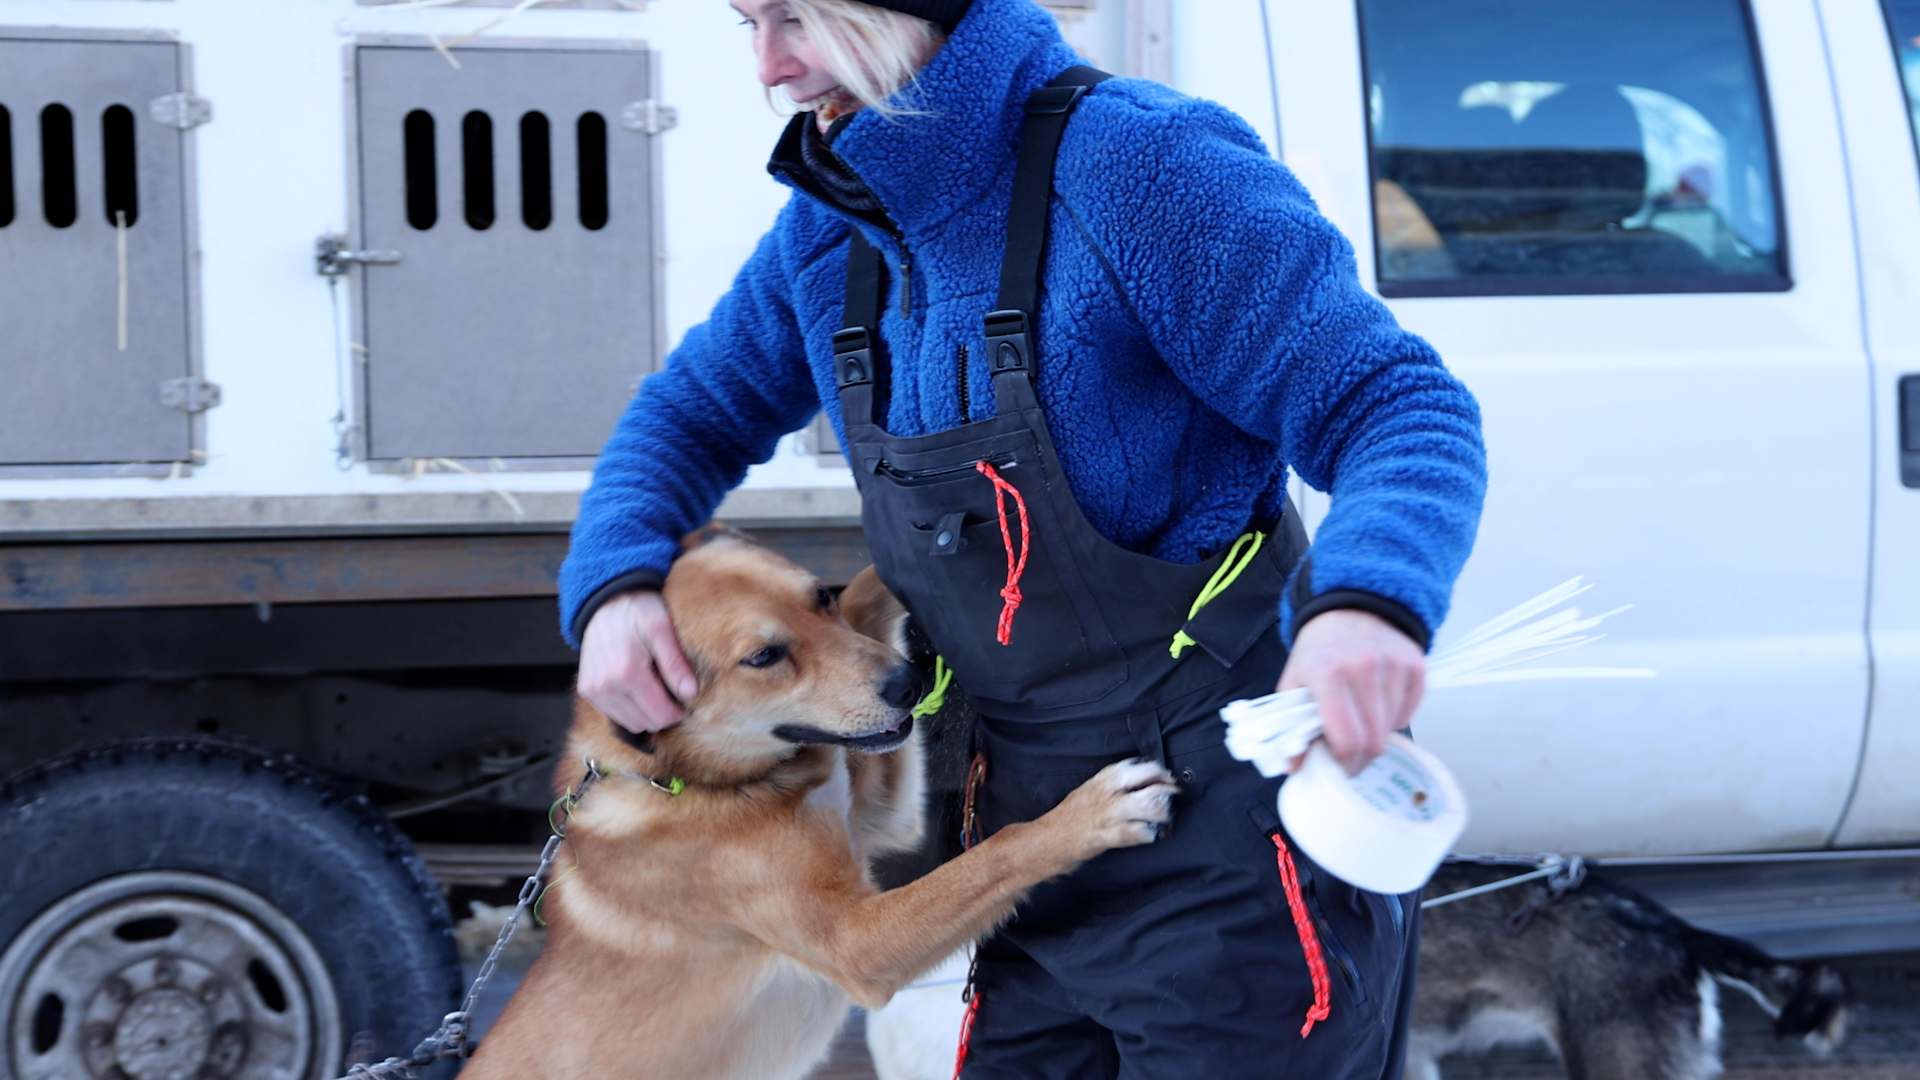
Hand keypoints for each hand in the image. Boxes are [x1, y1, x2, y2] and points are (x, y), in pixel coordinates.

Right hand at [578, 590, 699, 734]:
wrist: (604, 602)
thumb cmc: (636, 610)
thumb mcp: (662, 628)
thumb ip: (675, 662)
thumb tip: (691, 693)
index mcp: (627, 672)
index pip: (661, 715)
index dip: (679, 711)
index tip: (686, 697)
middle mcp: (605, 687)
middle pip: (647, 723)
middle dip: (664, 712)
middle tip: (673, 690)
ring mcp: (593, 691)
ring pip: (631, 723)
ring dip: (648, 712)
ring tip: (656, 688)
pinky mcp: (587, 691)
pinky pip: (615, 715)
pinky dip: (631, 709)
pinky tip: (639, 689)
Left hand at [1277, 609, 1425, 774]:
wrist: (1350, 608)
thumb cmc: (1319, 650)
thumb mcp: (1294, 682)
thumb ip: (1291, 726)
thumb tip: (1295, 767)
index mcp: (1329, 674)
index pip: (1347, 739)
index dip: (1344, 762)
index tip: (1339, 765)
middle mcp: (1365, 668)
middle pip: (1374, 741)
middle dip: (1361, 757)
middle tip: (1350, 754)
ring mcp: (1394, 666)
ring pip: (1392, 729)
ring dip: (1377, 734)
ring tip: (1361, 721)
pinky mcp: (1416, 666)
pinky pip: (1409, 713)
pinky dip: (1395, 718)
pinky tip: (1378, 704)